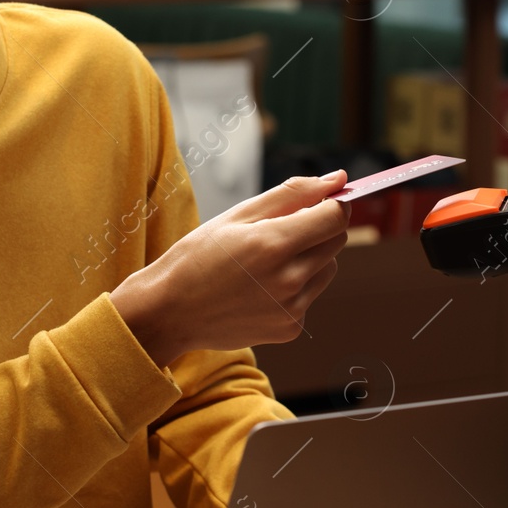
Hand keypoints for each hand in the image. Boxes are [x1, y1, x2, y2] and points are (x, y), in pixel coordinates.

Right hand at [111, 172, 352, 364]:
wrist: (169, 311)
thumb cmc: (198, 256)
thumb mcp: (238, 215)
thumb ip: (292, 194)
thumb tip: (338, 179)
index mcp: (273, 244)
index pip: (335, 216)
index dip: (333, 203)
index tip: (321, 201)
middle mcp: (288, 279)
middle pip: (336, 241)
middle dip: (319, 228)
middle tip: (281, 229)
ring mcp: (291, 308)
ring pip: (327, 269)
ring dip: (310, 258)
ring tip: (266, 262)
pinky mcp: (290, 328)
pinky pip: (310, 296)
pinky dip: (296, 287)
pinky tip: (261, 288)